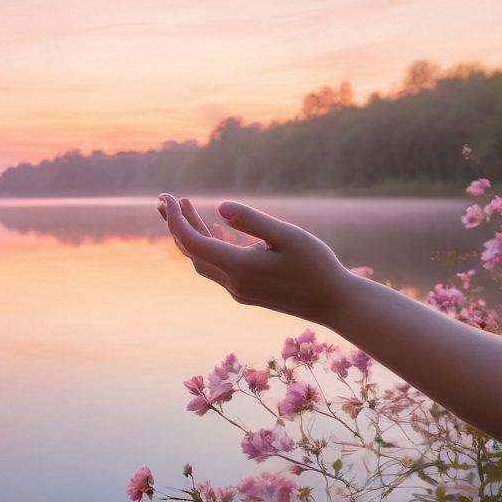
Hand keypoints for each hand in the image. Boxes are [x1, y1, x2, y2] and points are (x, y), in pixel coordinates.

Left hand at [157, 194, 353, 324]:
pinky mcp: (248, 293)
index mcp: (239, 268)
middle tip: (165, 200)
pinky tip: (217, 228)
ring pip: (203, 260)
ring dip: (191, 235)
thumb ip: (253, 221)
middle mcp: (233, 283)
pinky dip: (211, 246)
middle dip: (176, 225)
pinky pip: (219, 267)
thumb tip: (219, 207)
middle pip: (192, 251)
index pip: (192, 242)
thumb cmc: (317, 266)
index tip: (167, 196)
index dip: (176, 219)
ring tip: (184, 208)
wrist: (336, 304)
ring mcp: (239, 290)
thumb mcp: (288, 236)